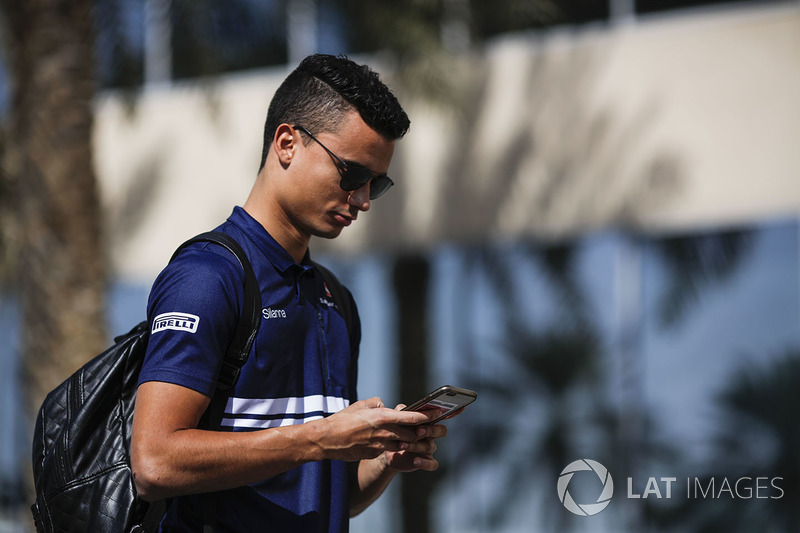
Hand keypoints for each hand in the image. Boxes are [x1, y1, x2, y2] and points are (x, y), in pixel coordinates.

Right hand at [318, 397, 440, 461]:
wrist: (327, 439)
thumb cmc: (343, 419)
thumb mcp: (361, 405)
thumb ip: (376, 404)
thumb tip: (384, 404)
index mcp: (382, 417)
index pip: (410, 417)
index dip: (426, 416)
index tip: (438, 413)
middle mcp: (384, 432)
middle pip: (412, 434)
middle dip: (425, 432)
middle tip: (436, 428)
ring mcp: (379, 445)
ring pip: (403, 444)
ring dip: (413, 442)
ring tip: (422, 439)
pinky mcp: (374, 454)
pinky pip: (388, 450)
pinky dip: (395, 447)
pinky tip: (398, 445)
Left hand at [381, 404, 447, 472]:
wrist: (388, 451)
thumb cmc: (394, 432)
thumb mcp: (396, 421)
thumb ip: (401, 413)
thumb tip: (403, 409)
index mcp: (426, 422)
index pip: (440, 416)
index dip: (449, 412)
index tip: (448, 410)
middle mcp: (431, 435)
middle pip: (440, 430)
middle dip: (431, 430)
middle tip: (418, 430)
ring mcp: (429, 448)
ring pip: (430, 446)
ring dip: (417, 445)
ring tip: (402, 444)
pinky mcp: (426, 461)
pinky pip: (432, 464)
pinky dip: (424, 463)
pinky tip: (415, 461)